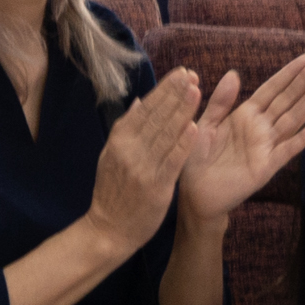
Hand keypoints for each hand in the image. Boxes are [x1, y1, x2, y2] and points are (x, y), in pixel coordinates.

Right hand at [87, 70, 206, 251]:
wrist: (108, 230)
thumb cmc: (113, 193)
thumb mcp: (111, 156)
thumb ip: (125, 129)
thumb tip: (137, 101)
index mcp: (119, 140)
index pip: (145, 108)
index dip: (164, 90)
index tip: (181, 74)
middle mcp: (130, 150)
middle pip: (156, 116)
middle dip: (175, 94)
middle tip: (191, 75)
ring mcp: (142, 168)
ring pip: (165, 134)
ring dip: (181, 111)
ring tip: (196, 91)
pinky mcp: (156, 186)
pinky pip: (171, 161)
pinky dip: (182, 144)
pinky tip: (194, 128)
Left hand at [173, 52, 304, 225]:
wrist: (195, 193)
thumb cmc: (197, 159)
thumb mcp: (205, 123)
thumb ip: (220, 101)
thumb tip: (234, 73)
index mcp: (246, 114)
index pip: (273, 89)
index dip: (290, 73)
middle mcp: (261, 127)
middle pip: (287, 99)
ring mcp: (266, 146)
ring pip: (293, 119)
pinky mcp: (266, 166)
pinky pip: (287, 150)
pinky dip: (303, 139)